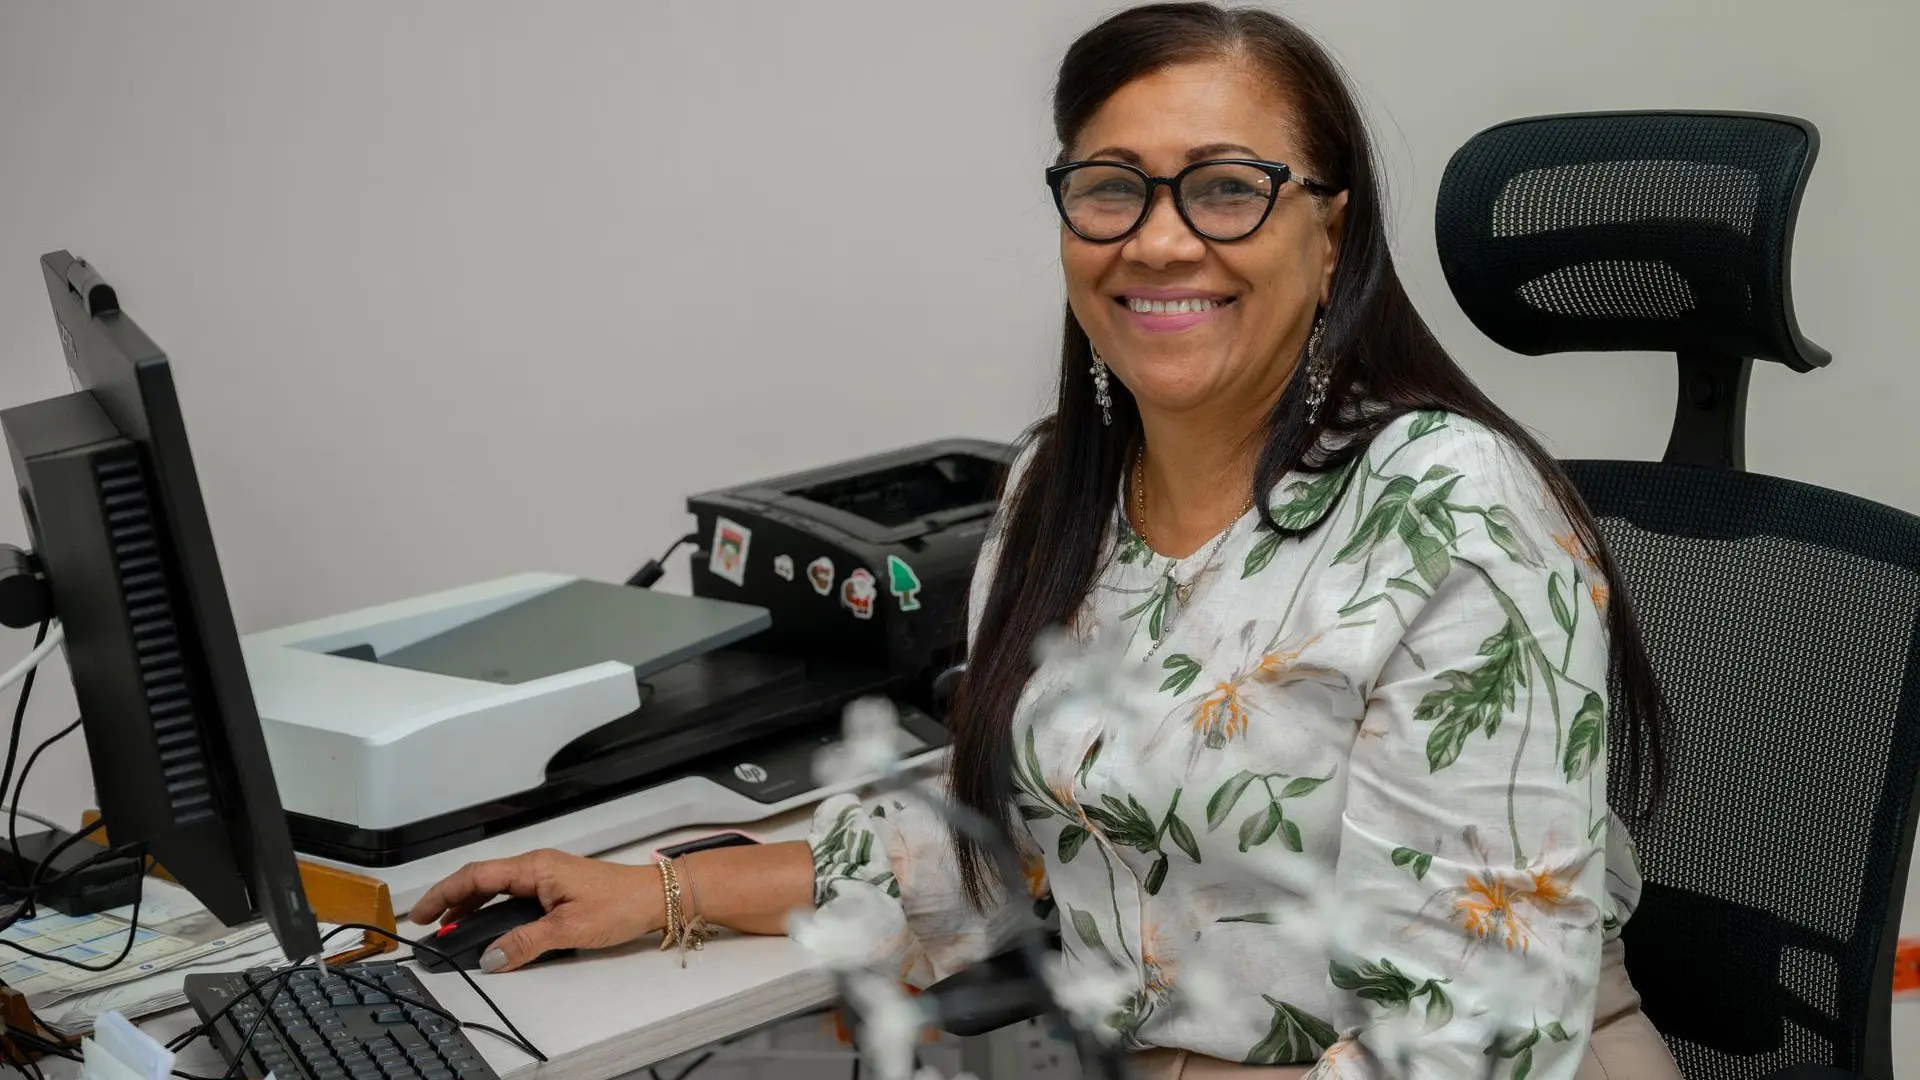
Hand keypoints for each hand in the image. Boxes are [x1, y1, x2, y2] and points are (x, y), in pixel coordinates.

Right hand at [407, 849, 660, 971]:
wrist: (654, 898)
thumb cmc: (620, 903)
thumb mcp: (569, 928)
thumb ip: (526, 943)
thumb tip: (490, 957)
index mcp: (535, 868)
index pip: (476, 876)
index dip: (444, 894)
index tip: (420, 912)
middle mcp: (537, 867)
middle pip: (481, 880)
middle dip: (450, 900)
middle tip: (426, 923)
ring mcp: (545, 878)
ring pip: (496, 889)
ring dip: (470, 907)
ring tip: (449, 928)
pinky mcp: (555, 890)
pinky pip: (513, 897)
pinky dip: (493, 911)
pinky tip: (487, 928)